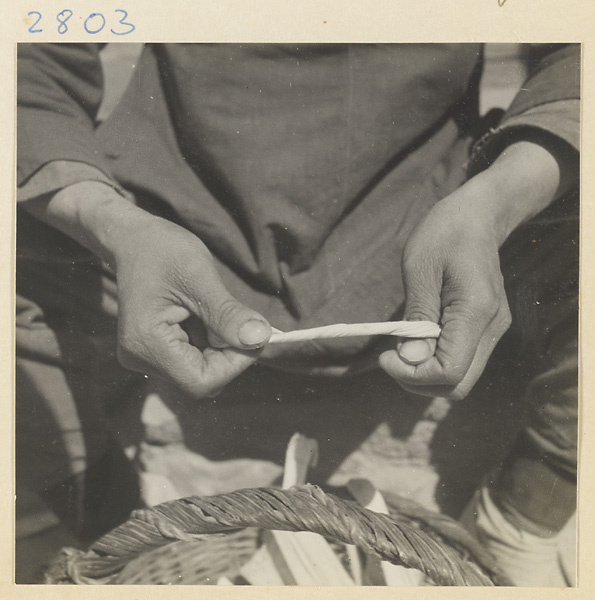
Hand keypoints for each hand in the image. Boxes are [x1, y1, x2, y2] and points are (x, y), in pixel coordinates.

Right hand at [27, 182, 270, 397]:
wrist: (133, 240)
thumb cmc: (162, 249)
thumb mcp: (200, 276)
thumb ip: (228, 313)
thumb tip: (261, 339)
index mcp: (146, 343)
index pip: (200, 381)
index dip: (235, 364)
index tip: (254, 334)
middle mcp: (141, 358)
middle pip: (201, 380)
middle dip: (229, 354)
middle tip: (239, 319)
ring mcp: (145, 357)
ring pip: (200, 371)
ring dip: (219, 346)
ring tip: (210, 309)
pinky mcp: (154, 352)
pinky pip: (192, 360)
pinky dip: (209, 342)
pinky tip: (201, 315)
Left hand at [378, 140, 566, 399]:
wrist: (480, 215)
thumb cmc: (445, 233)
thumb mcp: (420, 268)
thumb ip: (417, 317)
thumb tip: (408, 360)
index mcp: (476, 311)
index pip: (449, 372)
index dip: (412, 374)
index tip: (385, 355)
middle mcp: (492, 328)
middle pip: (457, 386)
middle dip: (417, 381)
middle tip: (390, 357)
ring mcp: (494, 330)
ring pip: (461, 379)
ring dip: (426, 375)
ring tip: (402, 347)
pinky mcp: (487, 329)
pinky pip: (463, 361)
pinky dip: (437, 362)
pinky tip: (419, 340)